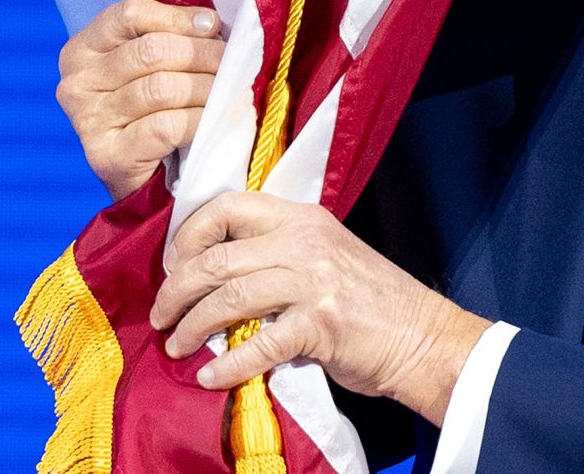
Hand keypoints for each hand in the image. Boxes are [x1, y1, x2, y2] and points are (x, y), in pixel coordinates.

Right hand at [55, 0, 224, 201]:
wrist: (146, 181)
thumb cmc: (153, 113)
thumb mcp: (151, 67)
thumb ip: (170, 36)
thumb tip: (209, 22)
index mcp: (82, 50)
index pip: (130, 14)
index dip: (178, 17)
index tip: (211, 27)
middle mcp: (76, 83)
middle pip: (152, 51)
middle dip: (203, 54)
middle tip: (232, 63)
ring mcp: (88, 121)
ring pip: (164, 88)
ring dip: (207, 88)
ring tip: (229, 91)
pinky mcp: (108, 155)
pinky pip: (167, 126)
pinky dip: (199, 120)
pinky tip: (212, 121)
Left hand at [151, 191, 490, 424]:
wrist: (423, 337)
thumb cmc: (371, 302)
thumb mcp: (324, 256)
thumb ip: (277, 254)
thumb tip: (214, 276)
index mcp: (303, 218)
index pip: (230, 206)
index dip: (191, 233)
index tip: (173, 263)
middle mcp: (304, 241)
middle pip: (218, 257)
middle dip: (177, 289)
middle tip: (160, 315)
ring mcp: (313, 281)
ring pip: (228, 297)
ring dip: (191, 326)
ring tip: (175, 346)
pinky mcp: (319, 324)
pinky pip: (256, 345)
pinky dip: (226, 364)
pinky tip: (210, 377)